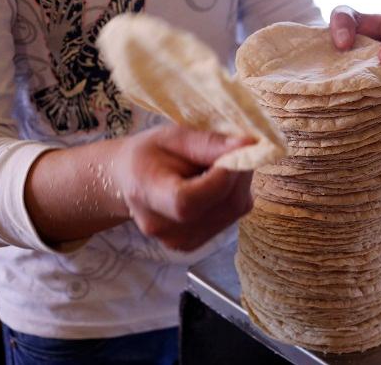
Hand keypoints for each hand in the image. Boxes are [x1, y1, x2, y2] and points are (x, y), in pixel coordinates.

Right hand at [114, 125, 253, 250]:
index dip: (221, 178)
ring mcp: (180, 241)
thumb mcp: (172, 137)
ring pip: (234, 210)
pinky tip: (219, 182)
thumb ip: (208, 143)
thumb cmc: (150, 154)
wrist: (132, 180)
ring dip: (240, 182)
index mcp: (147, 195)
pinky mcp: (196, 243)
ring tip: (224, 162)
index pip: (188, 201)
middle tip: (239, 147)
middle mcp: (163, 228)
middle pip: (221, 206)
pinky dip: (234, 195)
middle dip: (240, 173)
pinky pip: (232, 216)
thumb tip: (248, 145)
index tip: (238, 150)